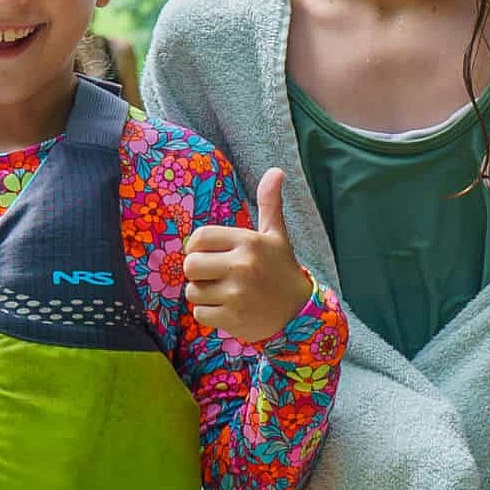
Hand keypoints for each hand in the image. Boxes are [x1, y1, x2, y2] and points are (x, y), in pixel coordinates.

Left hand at [184, 167, 309, 344]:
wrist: (299, 312)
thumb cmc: (281, 270)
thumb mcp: (276, 235)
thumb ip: (269, 203)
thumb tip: (276, 170)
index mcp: (249, 242)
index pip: (199, 237)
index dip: (196, 247)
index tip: (208, 254)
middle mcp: (242, 265)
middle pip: (190, 265)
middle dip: (197, 272)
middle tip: (214, 276)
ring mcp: (237, 294)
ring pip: (193, 291)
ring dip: (203, 295)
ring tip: (223, 294)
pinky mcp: (232, 318)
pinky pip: (199, 313)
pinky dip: (208, 314)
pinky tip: (226, 310)